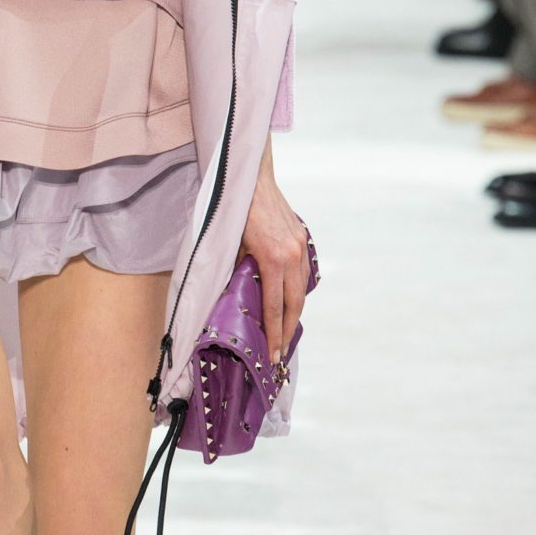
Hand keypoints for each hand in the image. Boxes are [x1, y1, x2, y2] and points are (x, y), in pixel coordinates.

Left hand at [237, 149, 309, 361]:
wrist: (253, 180)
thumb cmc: (237, 213)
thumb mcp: (232, 246)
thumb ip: (239, 273)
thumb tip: (239, 299)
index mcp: (273, 259)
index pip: (275, 307)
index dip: (274, 334)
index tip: (272, 354)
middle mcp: (292, 255)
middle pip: (294, 304)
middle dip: (288, 331)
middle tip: (280, 352)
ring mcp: (300, 247)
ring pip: (302, 290)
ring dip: (295, 313)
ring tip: (285, 332)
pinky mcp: (302, 239)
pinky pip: (303, 273)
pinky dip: (298, 290)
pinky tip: (291, 302)